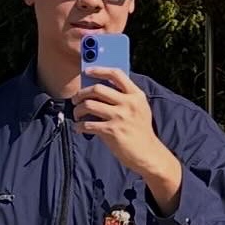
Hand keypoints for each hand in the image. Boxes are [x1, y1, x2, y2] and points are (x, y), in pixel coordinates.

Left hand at [75, 69, 182, 213]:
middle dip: (82, 93)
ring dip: (78, 109)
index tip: (87, 71)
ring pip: (89, 105)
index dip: (99, 70)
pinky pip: (88, 124)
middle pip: (97, 89)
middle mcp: (128, 103)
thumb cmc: (140, 131)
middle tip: (76, 99)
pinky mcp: (112, 132)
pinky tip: (78, 128)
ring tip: (77, 114)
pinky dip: (79, 126)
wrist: (148, 154)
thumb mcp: (140, 109)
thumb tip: (101, 88)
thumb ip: (126, 97)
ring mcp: (120, 117)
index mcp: (136, 95)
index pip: (116, 74)